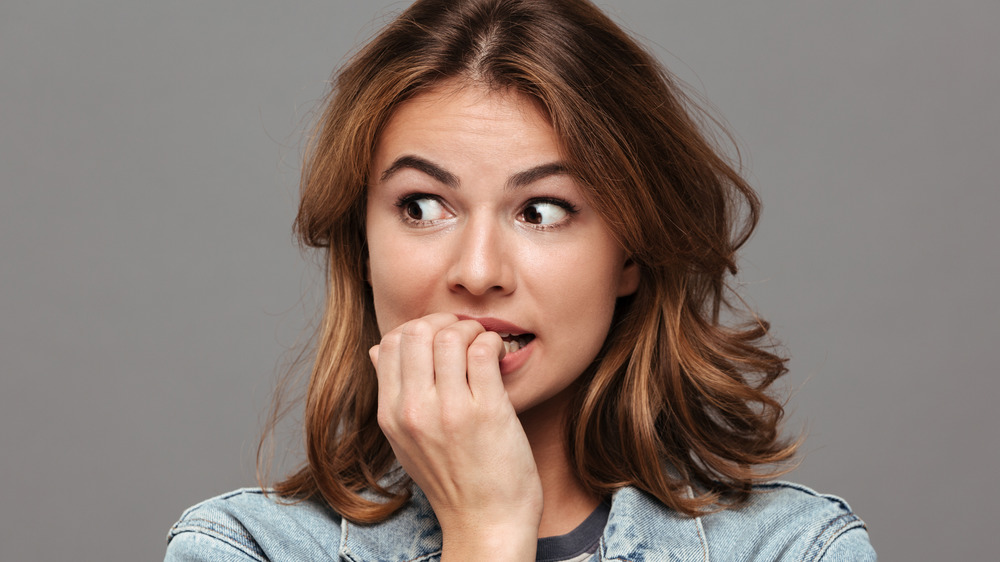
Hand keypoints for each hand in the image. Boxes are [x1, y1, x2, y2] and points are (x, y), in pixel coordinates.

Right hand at [371, 313, 542, 560]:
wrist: (487, 522)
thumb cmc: (453, 480)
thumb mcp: (406, 441)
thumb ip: (393, 395)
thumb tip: (377, 350)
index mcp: (391, 415)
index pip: (388, 343)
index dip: (416, 329)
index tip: (439, 337)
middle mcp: (414, 411)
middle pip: (415, 331)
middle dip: (443, 321)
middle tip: (464, 334)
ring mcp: (449, 411)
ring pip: (449, 335)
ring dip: (471, 329)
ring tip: (483, 344)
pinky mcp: (486, 412)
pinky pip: (482, 351)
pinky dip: (491, 342)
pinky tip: (498, 355)